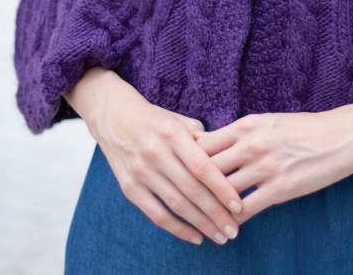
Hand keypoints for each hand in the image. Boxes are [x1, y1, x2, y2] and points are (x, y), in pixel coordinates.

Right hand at [89, 77, 244, 245]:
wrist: (114, 116)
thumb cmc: (156, 119)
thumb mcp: (179, 120)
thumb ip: (202, 139)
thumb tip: (226, 160)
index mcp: (172, 134)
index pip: (201, 166)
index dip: (221, 188)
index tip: (238, 205)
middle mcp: (156, 153)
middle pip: (191, 190)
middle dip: (215, 213)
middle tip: (234, 230)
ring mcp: (141, 172)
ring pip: (176, 205)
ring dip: (201, 224)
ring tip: (220, 236)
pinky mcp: (129, 188)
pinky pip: (156, 214)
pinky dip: (177, 229)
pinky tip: (196, 237)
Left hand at [191, 109, 352, 225]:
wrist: (341, 135)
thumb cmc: (304, 128)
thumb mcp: (268, 121)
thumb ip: (241, 133)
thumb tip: (213, 144)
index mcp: (247, 125)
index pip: (204, 144)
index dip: (187, 161)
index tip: (177, 174)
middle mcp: (252, 144)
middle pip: (207, 169)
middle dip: (191, 187)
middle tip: (179, 204)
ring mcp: (266, 166)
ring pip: (224, 192)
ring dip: (210, 210)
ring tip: (200, 223)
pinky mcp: (281, 188)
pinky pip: (248, 209)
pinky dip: (234, 221)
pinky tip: (228, 229)